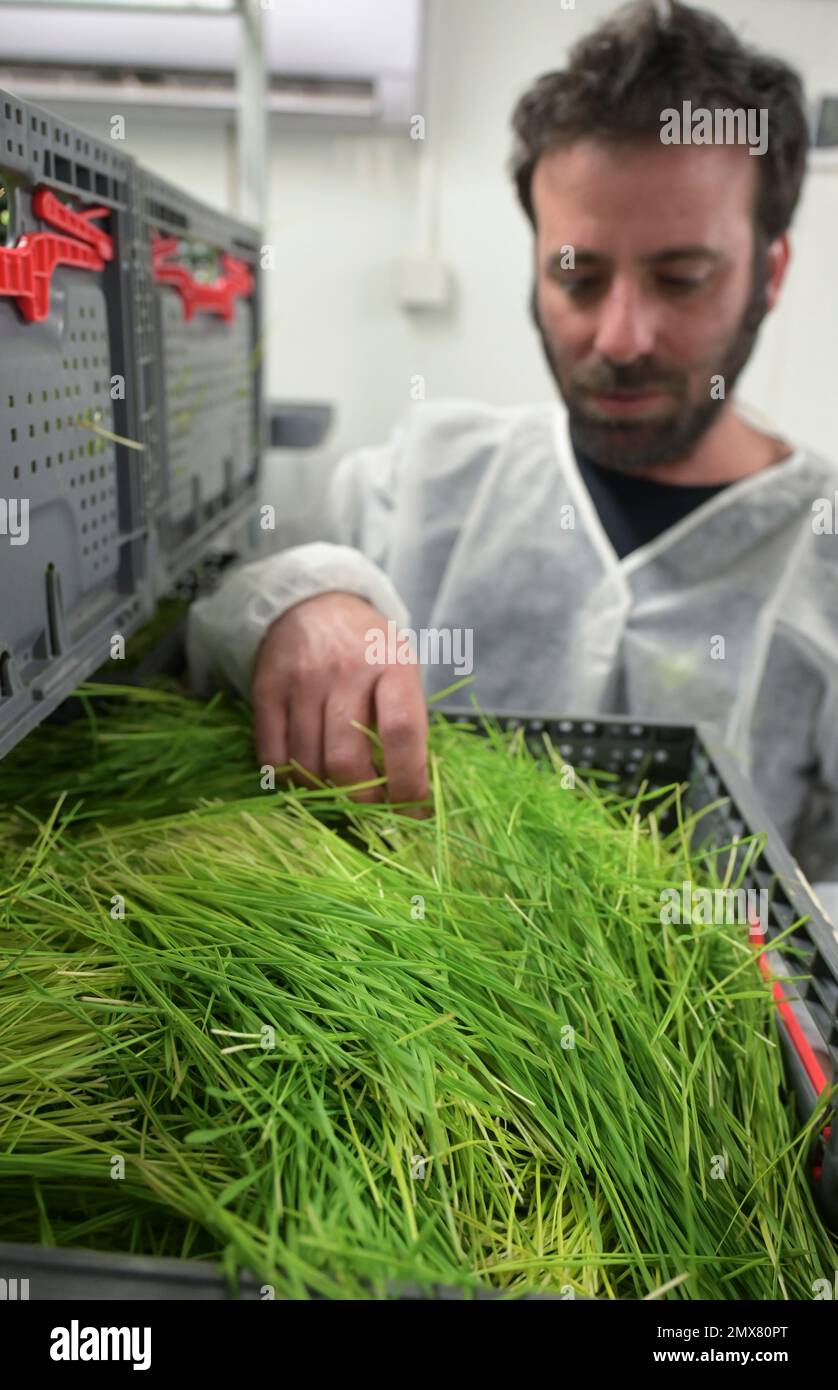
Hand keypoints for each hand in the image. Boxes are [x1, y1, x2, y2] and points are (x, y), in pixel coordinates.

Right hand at [251, 592, 429, 809]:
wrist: (314, 603)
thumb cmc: (369, 649)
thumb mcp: (401, 670)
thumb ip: (406, 723)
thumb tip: (411, 795)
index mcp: (392, 665)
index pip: (402, 732)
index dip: (408, 781)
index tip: (413, 813)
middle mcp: (345, 671)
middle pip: (346, 759)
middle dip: (362, 801)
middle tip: (373, 813)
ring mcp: (302, 680)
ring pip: (308, 763)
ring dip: (325, 793)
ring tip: (339, 793)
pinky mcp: (267, 689)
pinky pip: (273, 755)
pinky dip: (290, 779)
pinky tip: (305, 775)